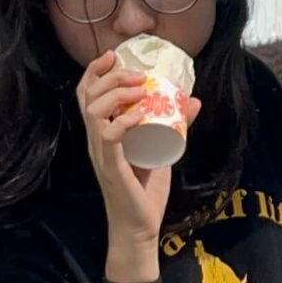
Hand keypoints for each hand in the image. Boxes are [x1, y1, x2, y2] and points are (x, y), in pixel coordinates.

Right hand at [78, 52, 202, 246]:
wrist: (140, 227)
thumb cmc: (146, 191)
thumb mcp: (163, 150)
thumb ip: (173, 126)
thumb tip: (193, 100)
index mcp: (102, 134)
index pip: (87, 95)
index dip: (96, 71)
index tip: (113, 55)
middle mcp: (96, 140)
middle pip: (87, 96)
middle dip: (111, 76)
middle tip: (137, 74)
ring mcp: (101, 153)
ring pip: (93, 112)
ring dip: (117, 94)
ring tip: (141, 90)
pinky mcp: (111, 167)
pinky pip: (109, 137)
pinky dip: (124, 121)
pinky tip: (141, 116)